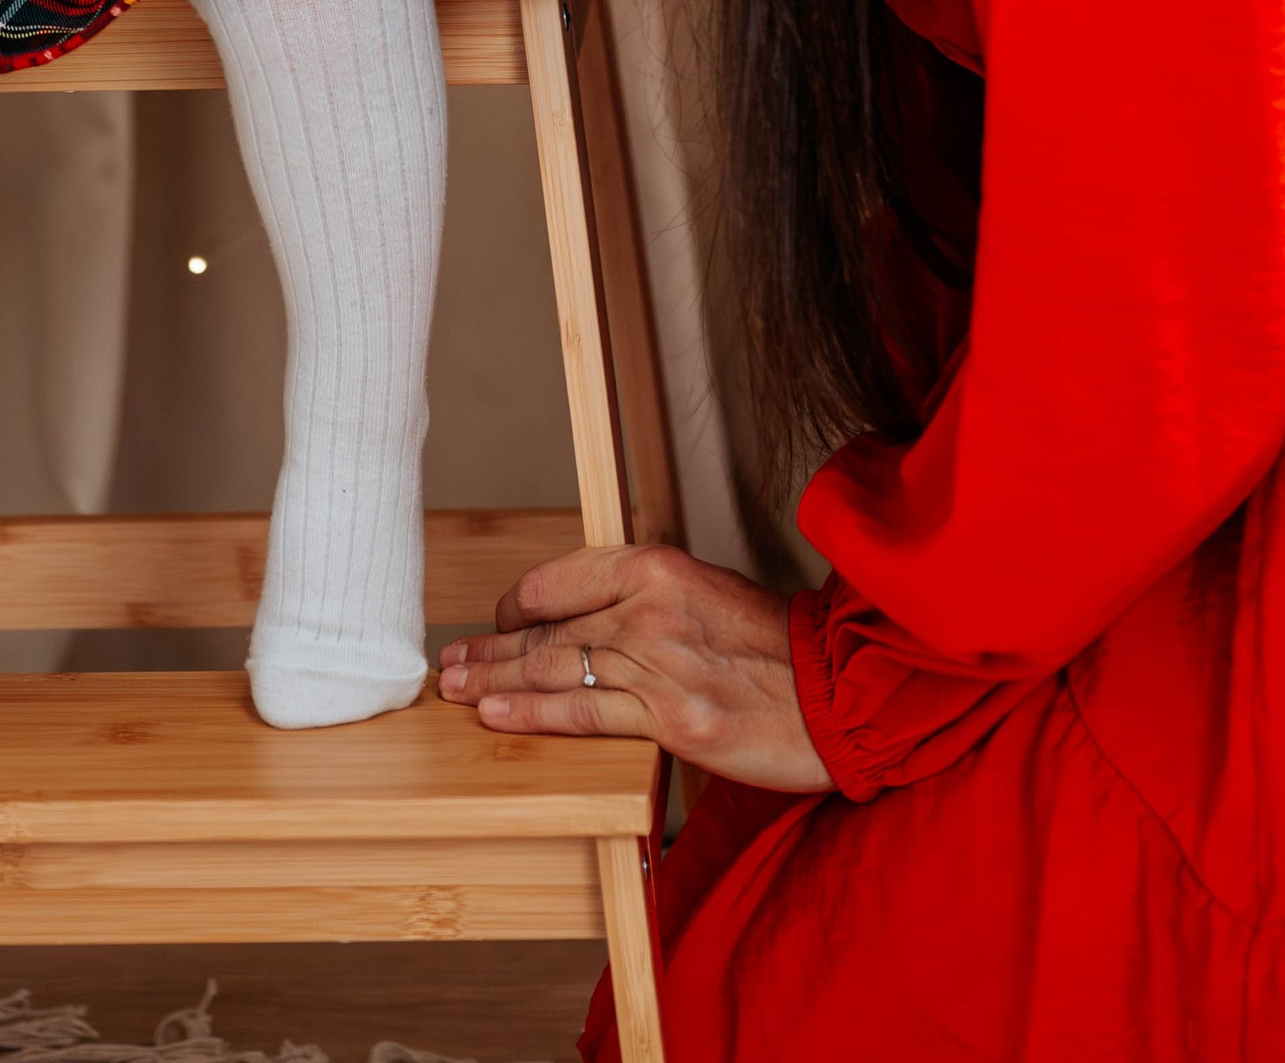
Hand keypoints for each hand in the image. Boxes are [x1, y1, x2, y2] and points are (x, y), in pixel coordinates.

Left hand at [436, 545, 831, 795]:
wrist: (834, 691)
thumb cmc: (773, 646)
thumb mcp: (707, 592)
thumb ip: (646, 597)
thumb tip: (588, 615)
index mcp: (658, 566)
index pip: (558, 581)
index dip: (516, 607)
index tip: (496, 623)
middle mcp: (650, 608)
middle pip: (547, 629)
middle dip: (490, 649)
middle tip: (450, 663)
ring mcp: (658, 663)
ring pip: (555, 669)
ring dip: (495, 681)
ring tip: (457, 690)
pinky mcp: (670, 719)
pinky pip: (585, 714)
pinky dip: (534, 715)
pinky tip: (497, 717)